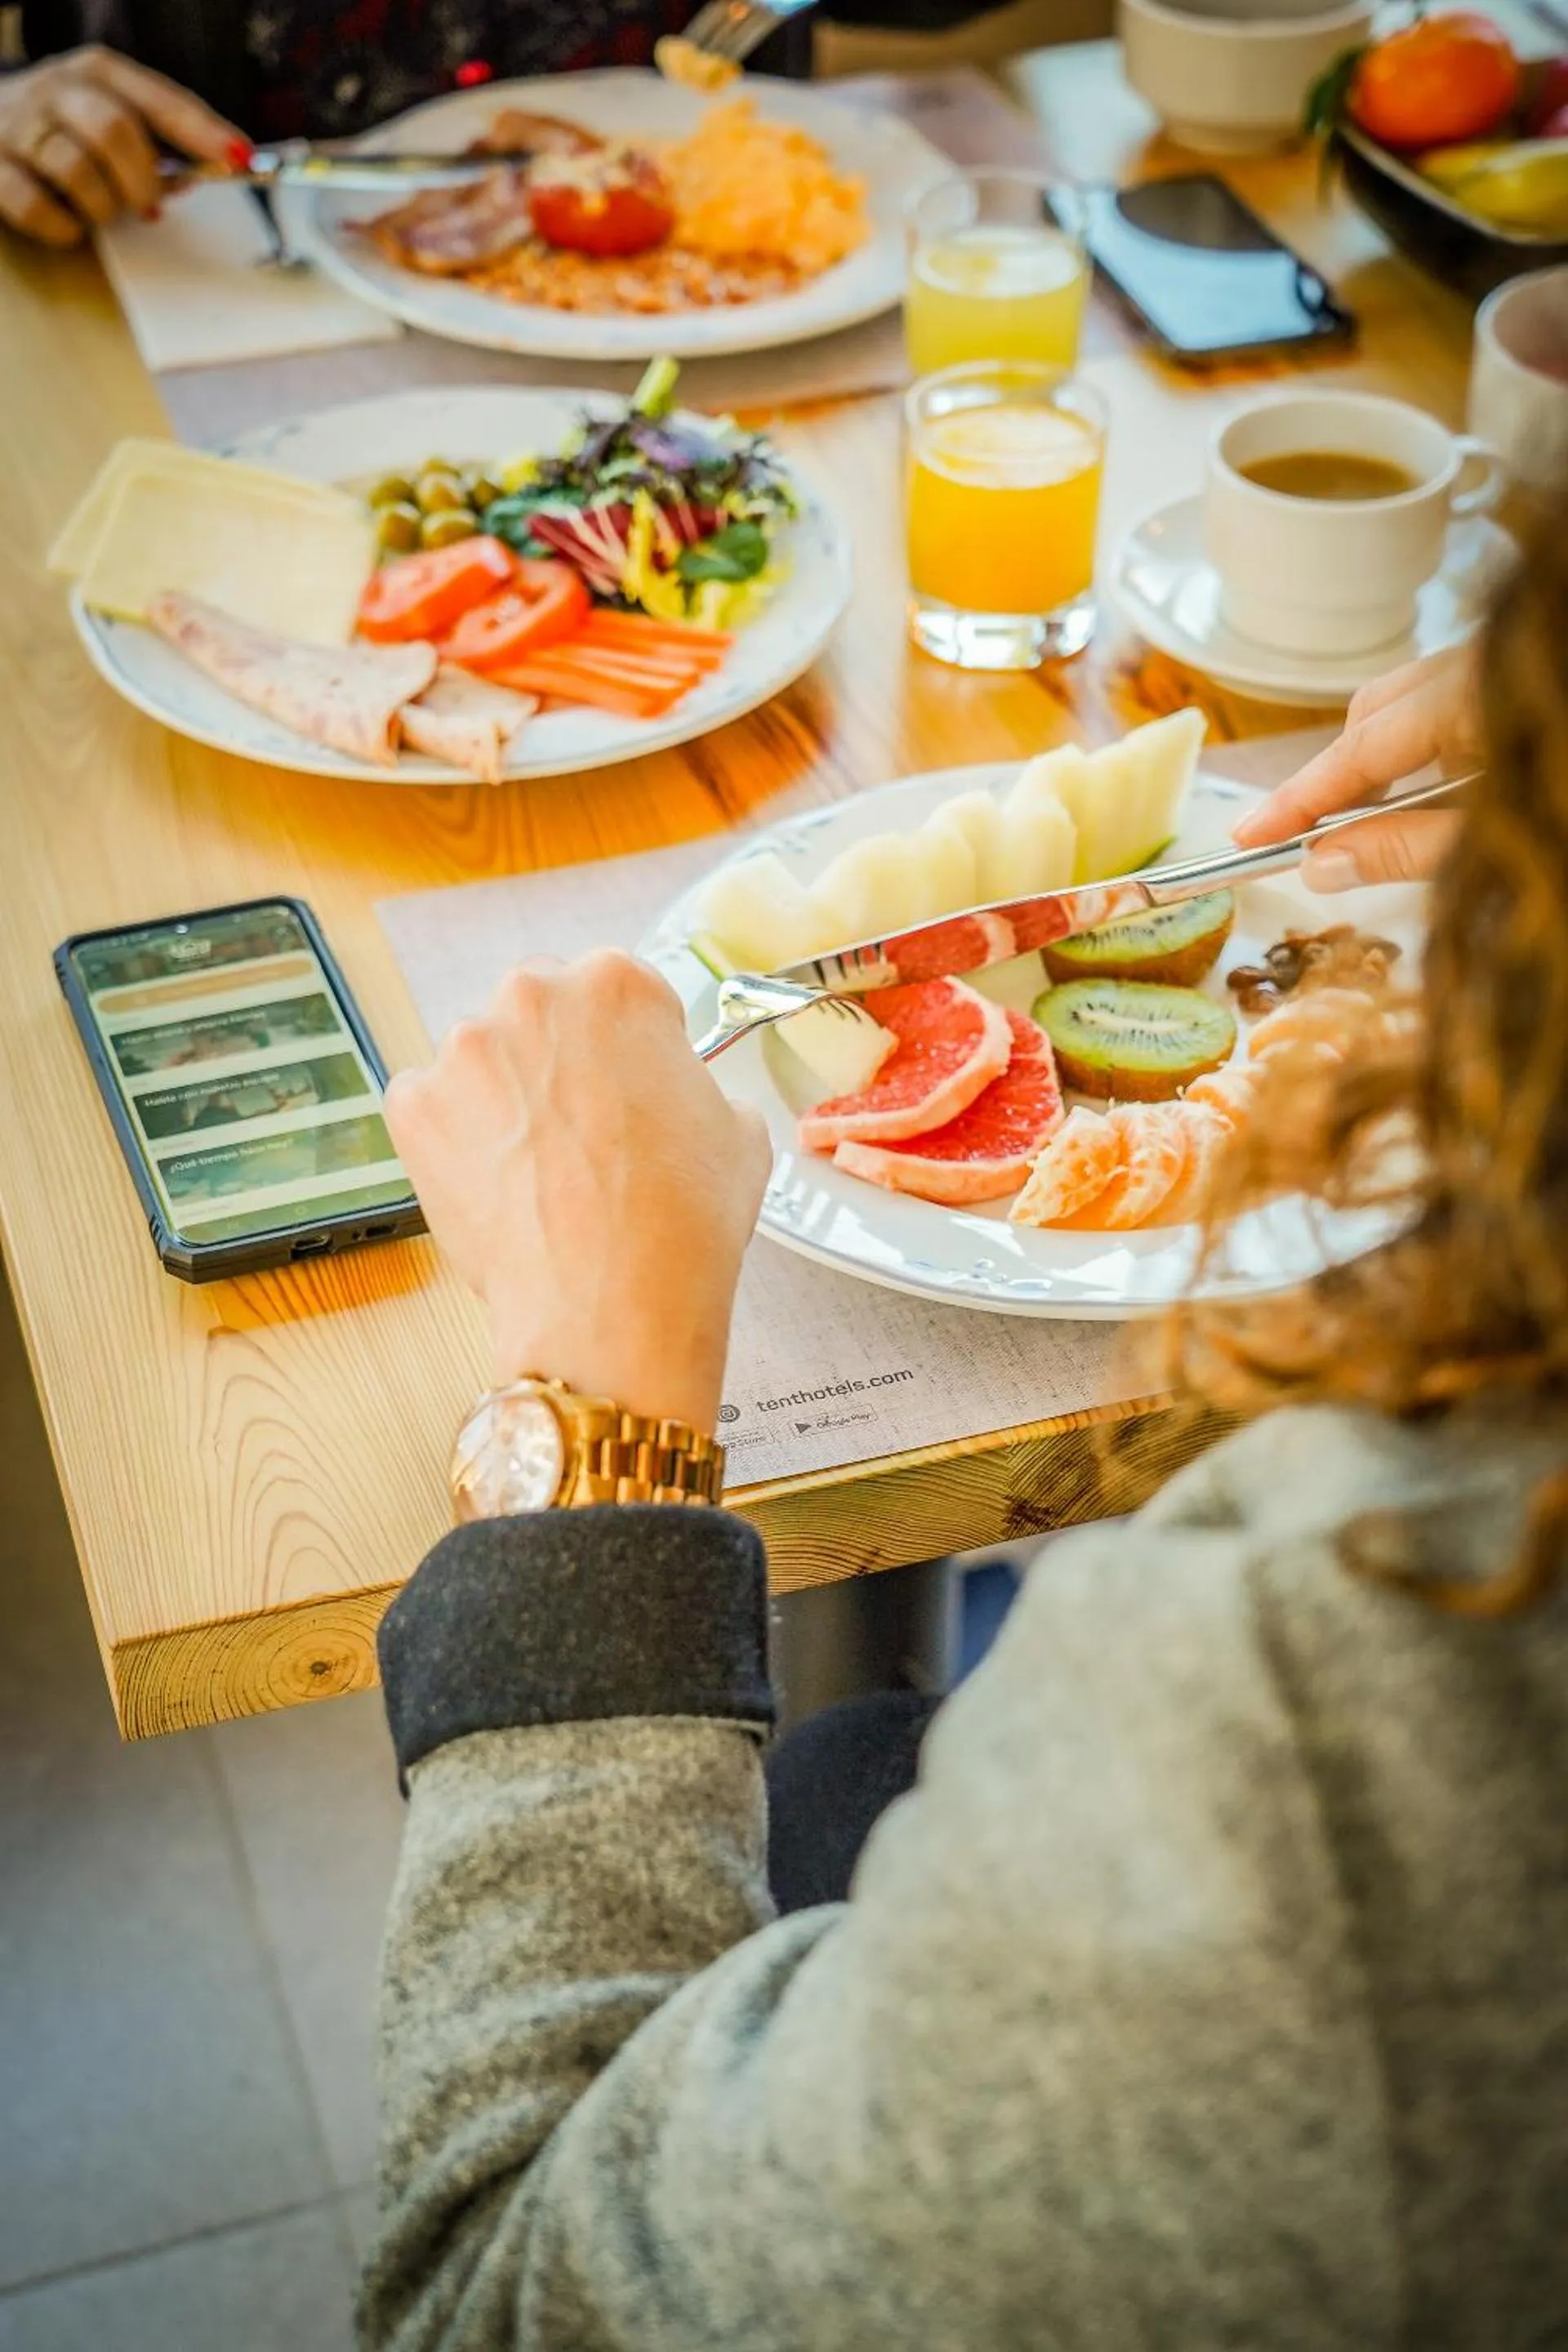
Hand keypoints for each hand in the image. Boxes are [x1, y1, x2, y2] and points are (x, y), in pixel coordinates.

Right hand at [0, 47, 243, 246]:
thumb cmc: (63, 127)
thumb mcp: (107, 115)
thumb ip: (154, 142)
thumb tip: (203, 174)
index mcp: (96, 72)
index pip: (159, 100)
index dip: (203, 131)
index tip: (239, 158)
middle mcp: (56, 90)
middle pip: (114, 131)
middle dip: (142, 180)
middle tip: (149, 206)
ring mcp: (20, 127)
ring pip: (76, 170)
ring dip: (103, 207)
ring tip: (103, 211)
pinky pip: (37, 206)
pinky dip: (65, 228)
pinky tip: (71, 226)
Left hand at [385, 952, 771, 1435]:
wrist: (613, 1304)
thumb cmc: (681, 1222)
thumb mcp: (738, 1132)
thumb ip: (695, 1086)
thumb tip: (674, 1097)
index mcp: (618, 983)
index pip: (617, 990)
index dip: (627, 1045)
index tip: (626, 1081)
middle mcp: (533, 996)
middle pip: (539, 1010)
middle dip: (556, 1059)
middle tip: (580, 1130)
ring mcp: (464, 1049)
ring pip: (481, 1058)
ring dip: (503, 1095)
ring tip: (537, 1170)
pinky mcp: (414, 1106)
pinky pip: (429, 1106)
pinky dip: (453, 1138)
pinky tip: (495, 1184)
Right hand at [1231, 644, 1480, 890]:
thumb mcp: (1492, 847)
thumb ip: (1405, 851)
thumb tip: (1320, 865)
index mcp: (1473, 696)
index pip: (1360, 749)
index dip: (1299, 797)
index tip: (1248, 836)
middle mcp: (1482, 664)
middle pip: (1374, 711)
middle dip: (1334, 774)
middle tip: (1304, 839)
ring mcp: (1501, 667)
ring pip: (1408, 703)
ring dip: (1377, 760)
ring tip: (1365, 824)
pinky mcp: (1517, 684)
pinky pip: (1448, 703)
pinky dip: (1421, 746)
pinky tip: (1429, 794)